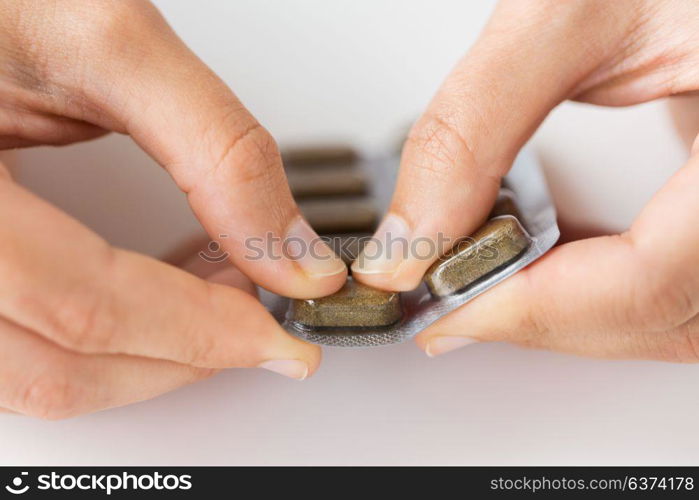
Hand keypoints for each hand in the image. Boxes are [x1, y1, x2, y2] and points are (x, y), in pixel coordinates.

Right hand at [0, 0, 346, 418]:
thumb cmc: (1, 1)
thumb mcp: (112, 45)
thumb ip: (218, 149)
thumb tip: (292, 256)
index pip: (83, 305)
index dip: (200, 334)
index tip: (281, 335)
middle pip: (59, 368)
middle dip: (185, 356)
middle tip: (259, 316)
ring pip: (39, 375)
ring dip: (150, 355)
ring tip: (217, 294)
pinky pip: (26, 348)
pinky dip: (107, 342)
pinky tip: (159, 293)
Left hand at [353, 0, 698, 361]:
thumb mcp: (565, 14)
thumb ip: (476, 126)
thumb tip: (411, 241)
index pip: (651, 279)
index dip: (533, 311)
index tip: (444, 311)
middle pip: (662, 317)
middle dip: (544, 319)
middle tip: (452, 302)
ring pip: (671, 316)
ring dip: (571, 312)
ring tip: (486, 284)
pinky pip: (676, 281)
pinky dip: (602, 285)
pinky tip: (546, 260)